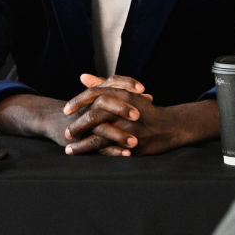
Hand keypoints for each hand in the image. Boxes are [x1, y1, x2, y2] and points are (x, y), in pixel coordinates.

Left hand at [61, 74, 218, 155]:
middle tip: (66, 132)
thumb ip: (102, 84)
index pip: (93, 95)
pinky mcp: (131, 144)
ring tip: (69, 149)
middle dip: (77, 126)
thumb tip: (83, 76)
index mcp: (122, 94)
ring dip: (82, 145)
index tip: (65, 110)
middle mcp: (125, 110)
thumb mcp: (125, 92)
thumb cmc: (144, 109)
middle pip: (94, 116)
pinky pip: (110, 150)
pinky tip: (86, 157)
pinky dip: (96, 154)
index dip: (77, 102)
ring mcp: (129, 128)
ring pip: (100, 136)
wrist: (169, 126)